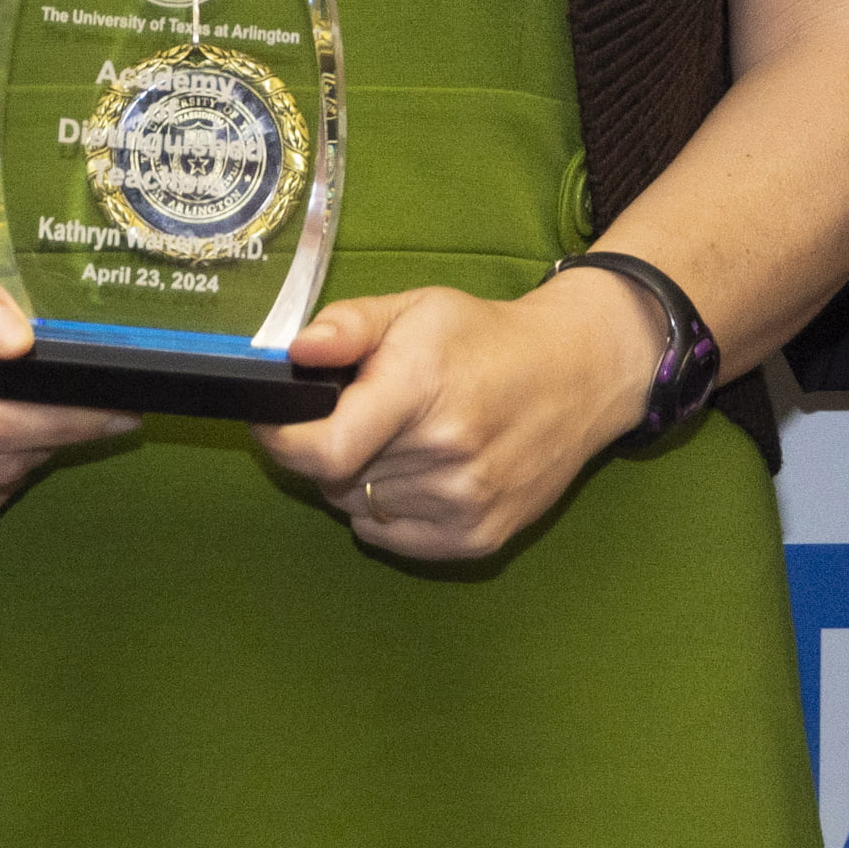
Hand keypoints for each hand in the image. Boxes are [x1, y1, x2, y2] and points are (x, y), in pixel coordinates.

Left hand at [253, 280, 653, 565]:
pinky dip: (387, 509)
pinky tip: (417, 473)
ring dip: (360, 479)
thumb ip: (349, 325)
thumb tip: (296, 352)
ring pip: (358, 507)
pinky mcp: (478, 538)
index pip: (325, 448)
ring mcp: (465, 503)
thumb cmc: (485, 340)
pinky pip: (390, 536)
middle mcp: (446, 452)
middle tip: (358, 416)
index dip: (283, 440)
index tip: (272, 421)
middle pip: (336, 477)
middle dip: (329, 447)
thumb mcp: (416, 309)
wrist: (577, 376)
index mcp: (422, 388)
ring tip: (397, 440)